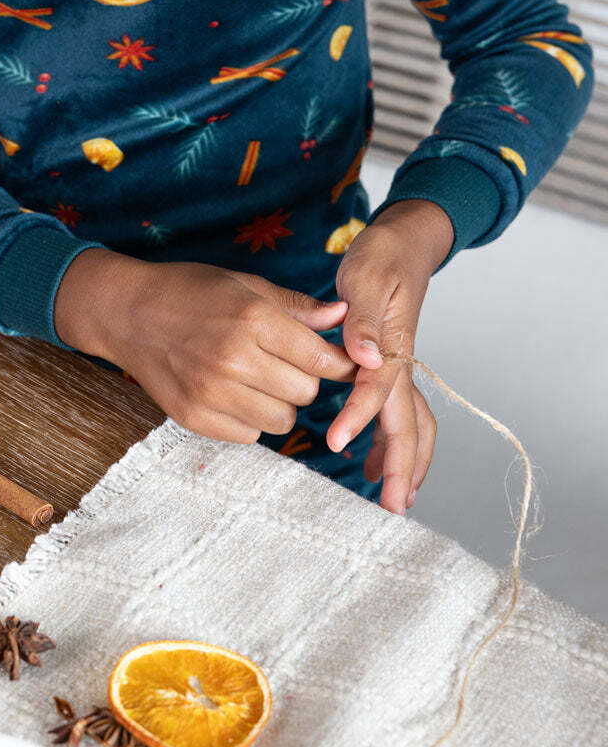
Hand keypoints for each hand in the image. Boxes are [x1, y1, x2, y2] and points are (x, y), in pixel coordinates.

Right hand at [53, 249, 356, 443]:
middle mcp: (235, 360)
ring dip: (279, 403)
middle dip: (304, 379)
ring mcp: (212, 393)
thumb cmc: (189, 291)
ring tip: (258, 379)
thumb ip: (296, 305)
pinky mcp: (194, 418)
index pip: (320, 359)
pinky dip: (250, 420)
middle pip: (305, 392)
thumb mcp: (245, 285)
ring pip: (282, 420)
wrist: (126, 313)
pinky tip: (234, 394)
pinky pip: (249, 436)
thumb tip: (343, 316)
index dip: (338, 363)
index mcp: (253, 320)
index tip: (339, 362)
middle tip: (284, 362)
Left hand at [324, 199, 451, 514]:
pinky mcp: (391, 365)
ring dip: (403, 461)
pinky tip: (369, 459)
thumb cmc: (382, 256)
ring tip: (390, 496)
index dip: (359, 419)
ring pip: (412, 423)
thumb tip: (363, 356)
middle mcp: (401, 362)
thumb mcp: (366, 278)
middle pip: (410, 422)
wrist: (405, 240)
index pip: (379, 391)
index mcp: (392, 345)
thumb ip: (362, 319)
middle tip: (390, 505)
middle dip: (402, 466)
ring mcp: (400, 366)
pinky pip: (399, 412)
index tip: (334, 442)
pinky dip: (391, 440)